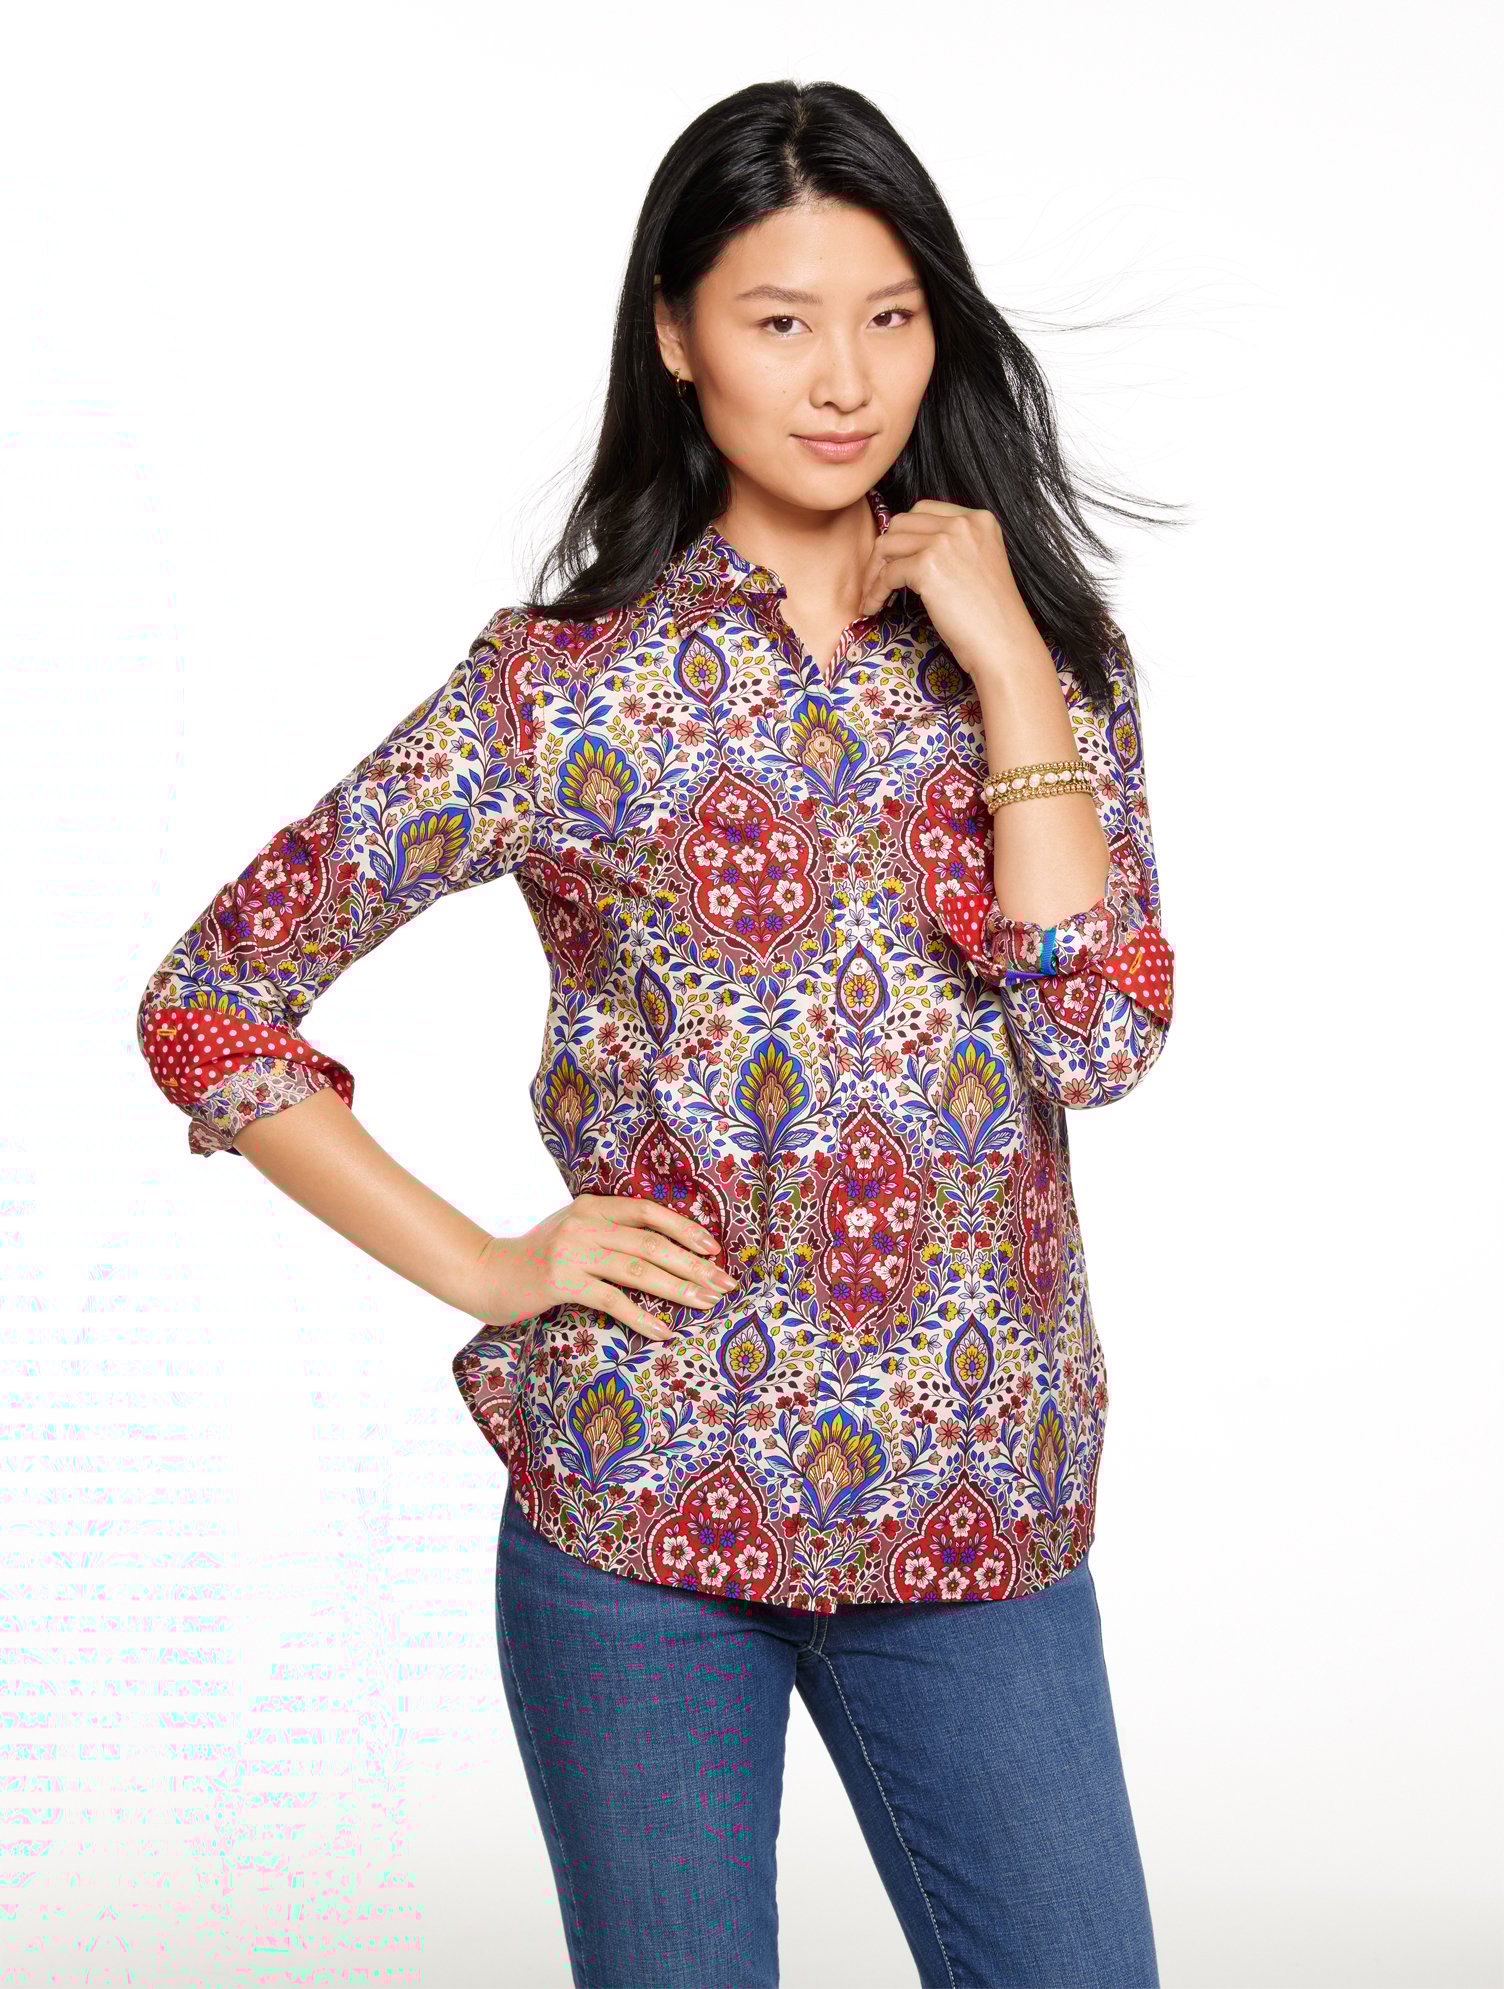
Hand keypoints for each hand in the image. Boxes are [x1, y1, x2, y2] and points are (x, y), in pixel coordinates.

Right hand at [476, 1193, 737, 1341]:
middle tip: (723, 1284)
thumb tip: (663, 1247)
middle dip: (692, 1264)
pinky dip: (643, 1317)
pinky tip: (664, 1331)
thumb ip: (608, 1230)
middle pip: (651, 1243)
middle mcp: (585, 1223)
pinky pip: (613, 1300)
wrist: (487, 1273)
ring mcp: (572, 1251)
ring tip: (705, 1304)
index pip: (649, 1212)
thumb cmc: (537, 1257)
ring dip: (677, 1289)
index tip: (713, 1248)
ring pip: (638, 1270)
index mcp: (592, 1205)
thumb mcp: (573, 1231)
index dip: (684, 1229)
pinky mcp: (561, 1281)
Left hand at [856, 498, 1040, 679]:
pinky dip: (875, 592)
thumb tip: (906, 547)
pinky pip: (886, 574)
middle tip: (878, 579)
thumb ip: (953, 546)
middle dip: (884, 551)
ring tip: (874, 595)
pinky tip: (874, 607)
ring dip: (874, 571)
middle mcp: (963, 523)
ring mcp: (945, 542)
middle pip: (901, 523)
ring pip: (888, 544)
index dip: (904, 535)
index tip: (896, 559)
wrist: (1004, 644)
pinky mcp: (928, 566)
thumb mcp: (979, 564)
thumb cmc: (991, 616)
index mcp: (979, 519)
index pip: (924, 510)